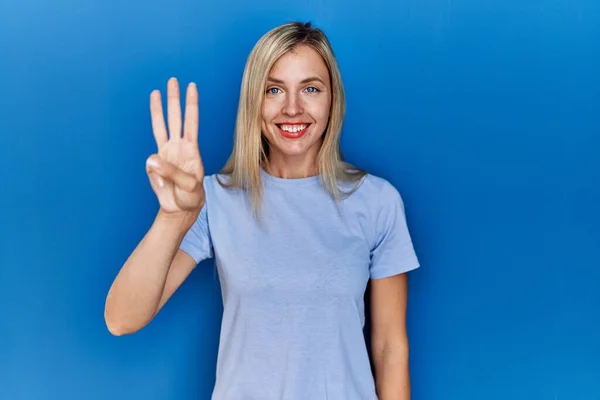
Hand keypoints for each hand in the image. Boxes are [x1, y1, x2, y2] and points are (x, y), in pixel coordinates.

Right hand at [146, 77, 204, 214]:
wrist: (180, 209)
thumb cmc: (191, 196)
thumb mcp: (188, 186)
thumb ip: (171, 172)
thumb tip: (150, 159)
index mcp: (191, 149)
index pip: (192, 122)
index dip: (191, 104)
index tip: (191, 87)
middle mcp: (179, 146)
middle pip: (176, 117)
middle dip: (174, 99)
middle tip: (173, 80)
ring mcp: (166, 153)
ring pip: (161, 126)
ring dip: (158, 109)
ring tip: (156, 92)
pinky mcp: (154, 164)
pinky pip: (149, 160)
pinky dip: (152, 167)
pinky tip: (160, 179)